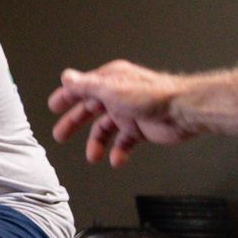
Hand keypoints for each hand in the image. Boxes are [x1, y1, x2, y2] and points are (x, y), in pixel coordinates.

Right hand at [48, 59, 194, 166]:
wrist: (183, 111)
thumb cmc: (152, 96)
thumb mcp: (111, 88)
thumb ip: (86, 85)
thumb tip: (66, 78)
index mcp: (109, 81)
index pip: (81, 89)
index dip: (66, 98)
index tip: (54, 106)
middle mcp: (118, 95)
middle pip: (90, 110)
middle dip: (74, 123)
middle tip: (60, 135)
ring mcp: (129, 113)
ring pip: (106, 130)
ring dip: (97, 143)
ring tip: (92, 156)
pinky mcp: (141, 129)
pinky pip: (124, 143)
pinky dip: (118, 152)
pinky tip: (116, 160)